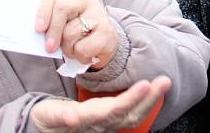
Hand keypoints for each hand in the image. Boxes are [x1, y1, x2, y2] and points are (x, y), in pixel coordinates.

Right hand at [30, 76, 170, 132]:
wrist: (45, 128)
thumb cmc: (49, 118)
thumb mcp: (52, 115)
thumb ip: (62, 115)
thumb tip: (72, 118)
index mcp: (88, 119)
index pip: (113, 109)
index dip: (131, 99)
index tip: (146, 85)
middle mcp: (100, 124)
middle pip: (128, 113)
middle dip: (148, 99)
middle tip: (164, 81)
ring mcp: (105, 125)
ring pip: (132, 116)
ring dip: (149, 100)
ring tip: (163, 84)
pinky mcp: (107, 124)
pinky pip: (130, 118)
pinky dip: (142, 105)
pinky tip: (154, 92)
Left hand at [35, 0, 118, 67]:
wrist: (105, 43)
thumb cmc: (77, 35)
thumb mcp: (63, 26)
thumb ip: (51, 25)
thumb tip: (39, 33)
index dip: (43, 11)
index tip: (38, 28)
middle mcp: (85, 1)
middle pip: (63, 8)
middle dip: (53, 30)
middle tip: (50, 48)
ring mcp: (98, 14)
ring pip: (71, 33)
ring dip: (68, 48)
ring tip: (74, 49)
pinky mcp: (107, 31)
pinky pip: (84, 48)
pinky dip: (80, 56)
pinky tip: (86, 54)